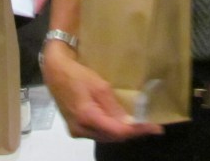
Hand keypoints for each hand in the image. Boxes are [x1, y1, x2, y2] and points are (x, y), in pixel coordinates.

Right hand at [41, 41, 163, 142]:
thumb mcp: (99, 86)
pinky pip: (98, 132)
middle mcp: (81, 130)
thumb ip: (114, 107)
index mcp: (86, 118)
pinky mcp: (75, 128)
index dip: (138, 130)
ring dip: (122, 131)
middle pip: (112, 137)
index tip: (155, 128)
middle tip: (149, 124)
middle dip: (132, 131)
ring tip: (138, 123)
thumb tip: (130, 123)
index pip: (118, 131)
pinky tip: (119, 121)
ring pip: (105, 136)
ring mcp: (76, 131)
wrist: (54, 71)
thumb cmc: (77, 74)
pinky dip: (111, 128)